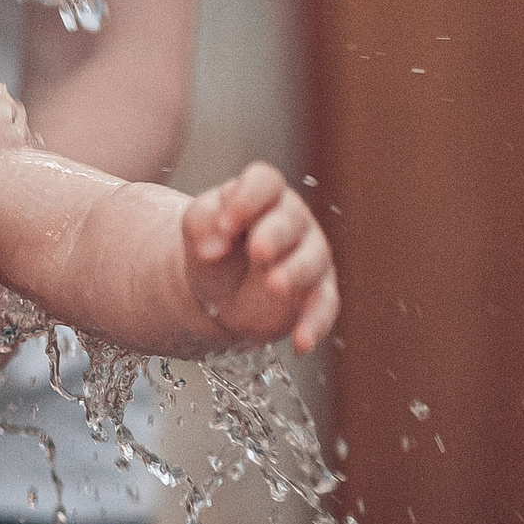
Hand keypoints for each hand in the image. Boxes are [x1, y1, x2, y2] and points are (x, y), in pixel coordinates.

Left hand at [180, 163, 338, 353]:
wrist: (219, 292)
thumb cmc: (214, 248)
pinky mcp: (319, 292)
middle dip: (275, 234)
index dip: (247, 199)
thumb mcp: (198, 229)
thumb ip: (202, 223)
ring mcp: (311, 255)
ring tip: (274, 285)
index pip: (264, 181)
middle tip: (258, 251)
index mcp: (262, 195)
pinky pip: (325, 306)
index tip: (225, 224)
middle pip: (291, 219)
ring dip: (296, 273)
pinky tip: (301, 342)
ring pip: (313, 259)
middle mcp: (292, 221)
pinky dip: (314, 324)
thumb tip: (212, 246)